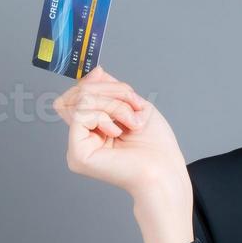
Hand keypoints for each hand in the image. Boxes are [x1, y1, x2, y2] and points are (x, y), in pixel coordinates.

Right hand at [53, 66, 187, 200]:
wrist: (164, 170)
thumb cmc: (156, 146)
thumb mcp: (132, 105)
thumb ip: (109, 89)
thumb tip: (94, 72)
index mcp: (93, 128)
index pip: (79, 95)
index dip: (95, 83)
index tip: (120, 86)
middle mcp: (82, 137)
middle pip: (78, 94)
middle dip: (110, 90)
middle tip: (134, 105)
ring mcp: (77, 147)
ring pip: (81, 100)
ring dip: (114, 104)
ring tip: (132, 121)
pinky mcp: (77, 154)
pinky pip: (81, 114)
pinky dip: (105, 114)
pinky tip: (118, 132)